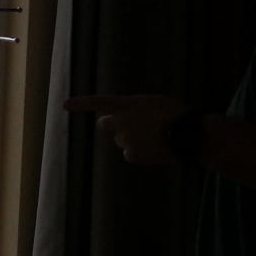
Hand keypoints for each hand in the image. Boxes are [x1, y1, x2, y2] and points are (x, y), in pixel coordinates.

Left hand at [65, 94, 188, 165]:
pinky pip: (131, 154)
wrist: (190, 135)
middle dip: (114, 126)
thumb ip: (135, 108)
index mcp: (129, 104)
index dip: (81, 103)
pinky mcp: (130, 154)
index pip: (100, 101)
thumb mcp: (156, 103)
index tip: (65, 105)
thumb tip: (126, 117)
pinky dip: (142, 153)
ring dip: (134, 140)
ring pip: (123, 141)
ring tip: (157, 138)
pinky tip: (157, 149)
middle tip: (134, 127)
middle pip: (105, 124)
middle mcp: (121, 121)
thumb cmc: (179, 116)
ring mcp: (124, 138)